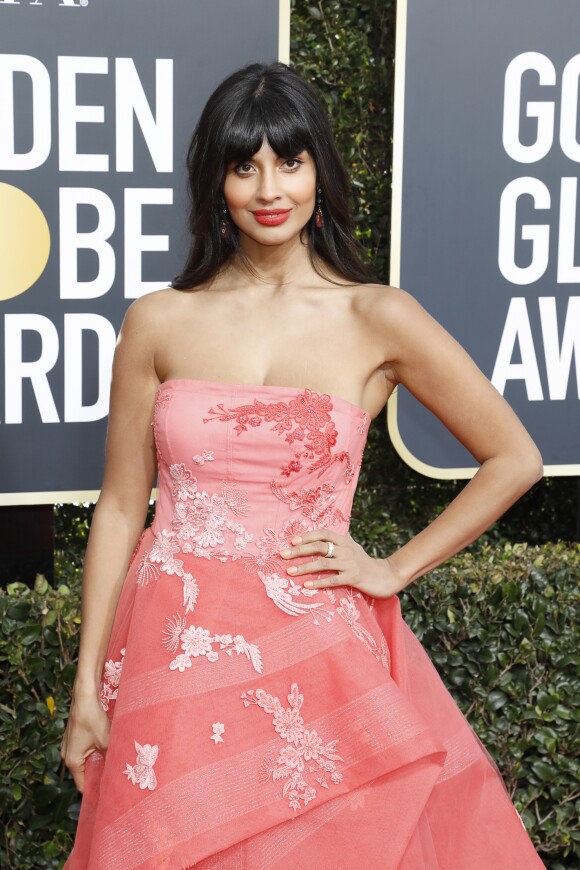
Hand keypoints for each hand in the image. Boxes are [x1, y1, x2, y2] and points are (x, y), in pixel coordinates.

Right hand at [60, 688, 110, 792]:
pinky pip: (84, 751)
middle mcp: (67, 755)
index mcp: (72, 760)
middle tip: (114, 781)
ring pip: (85, 761)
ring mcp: (69, 746)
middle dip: (98, 776)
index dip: (95, 790)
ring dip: (97, 763)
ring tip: (112, 768)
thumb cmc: (93, 718)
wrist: (85, 697)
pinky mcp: (74, 737)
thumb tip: (121, 768)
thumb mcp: (106, 741)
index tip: (107, 796)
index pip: (82, 784)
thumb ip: (111, 756)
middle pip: (84, 773)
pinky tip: (107, 752)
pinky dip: (94, 753)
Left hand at [279, 528, 407, 598]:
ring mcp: (349, 564)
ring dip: (304, 567)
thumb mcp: (352, 546)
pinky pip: (332, 580)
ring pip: (323, 563)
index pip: (323, 534)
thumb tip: (321, 534)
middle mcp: (346, 549)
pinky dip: (318, 582)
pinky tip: (307, 585)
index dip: (307, 536)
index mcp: (344, 540)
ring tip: (290, 571)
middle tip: (283, 555)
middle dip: (299, 551)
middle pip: (319, 547)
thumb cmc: (364, 562)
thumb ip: (338, 540)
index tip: (292, 541)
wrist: (385, 576)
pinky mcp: (353, 578)